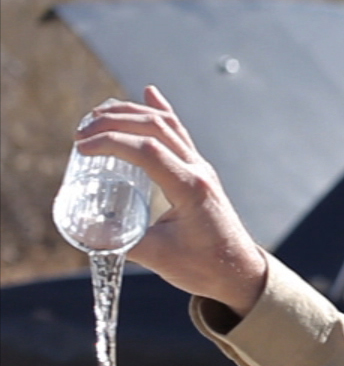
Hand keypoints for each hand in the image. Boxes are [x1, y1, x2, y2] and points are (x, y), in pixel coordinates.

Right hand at [74, 86, 268, 315]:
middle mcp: (198, 171)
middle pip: (157, 129)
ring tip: (98, 115)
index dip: (112, 143)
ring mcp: (200, 168)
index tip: (81, 148)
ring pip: (168, 126)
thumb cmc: (204, 267)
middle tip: (81, 133)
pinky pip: (179, 133)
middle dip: (115, 122)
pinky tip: (149, 93)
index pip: (149, 151)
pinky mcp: (198, 171)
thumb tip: (83, 230)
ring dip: (132, 114)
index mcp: (190, 189)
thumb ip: (120, 242)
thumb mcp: (157, 258)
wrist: (239, 272)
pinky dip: (161, 111)